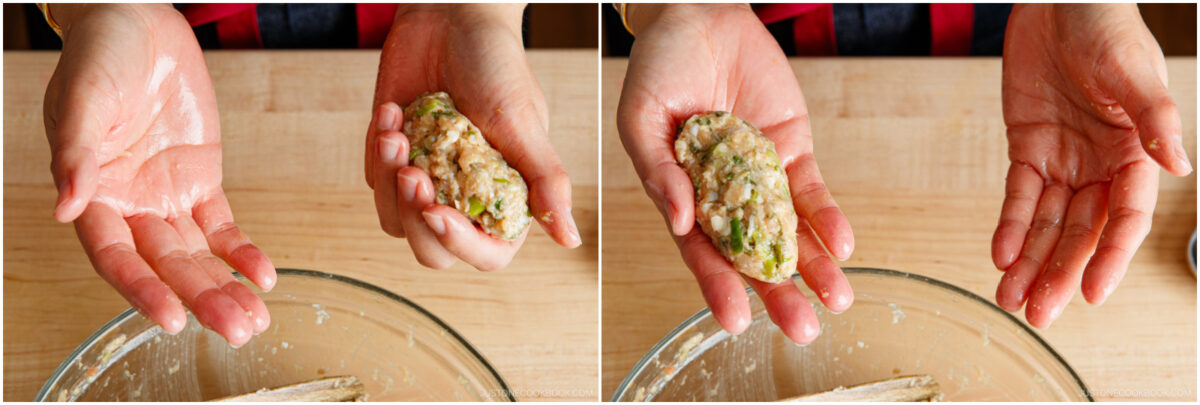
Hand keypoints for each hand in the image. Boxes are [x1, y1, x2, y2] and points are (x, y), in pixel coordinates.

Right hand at [43, 4, 274, 345]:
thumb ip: (76, 153)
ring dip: (226, 287)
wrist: (139, 24)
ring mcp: (166, 196)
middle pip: (166, 265)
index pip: (116, 256)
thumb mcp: (84, 99)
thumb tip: (65, 206)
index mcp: (92, 194)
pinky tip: (263, 276)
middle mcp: (129, 205)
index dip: (142, 289)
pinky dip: (241, 251)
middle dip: (201, 299)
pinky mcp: (200, 179)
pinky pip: (222, 225)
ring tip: (255, 319)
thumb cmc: (100, 56)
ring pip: (197, 255)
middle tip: (236, 330)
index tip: (171, 318)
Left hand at [365, 4, 580, 271]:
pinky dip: (378, 150)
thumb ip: (546, 180)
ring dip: (389, 180)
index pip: (488, 253)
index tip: (436, 213)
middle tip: (411, 172)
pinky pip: (375, 180)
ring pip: (395, 221)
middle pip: (433, 250)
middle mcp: (467, 197)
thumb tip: (570, 238)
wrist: (451, 16)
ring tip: (397, 130)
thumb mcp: (523, 122)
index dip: (460, 243)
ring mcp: (428, 181)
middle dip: (414, 216)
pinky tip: (392, 112)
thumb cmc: (495, 62)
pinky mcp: (394, 159)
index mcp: (507, 196)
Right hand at [616, 4, 853, 343]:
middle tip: (802, 329)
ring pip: (790, 232)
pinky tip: (841, 245)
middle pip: (752, 254)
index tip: (734, 319)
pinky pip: (811, 192)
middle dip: (778, 292)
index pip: (700, 251)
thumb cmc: (658, 66)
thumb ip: (657, 169)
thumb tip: (677, 219)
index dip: (717, 286)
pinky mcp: (791, 150)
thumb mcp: (640, 117)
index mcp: (678, 196)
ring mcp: (760, 175)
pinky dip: (827, 219)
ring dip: (814, 267)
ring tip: (837, 301)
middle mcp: (721, 195)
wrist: (698, 16)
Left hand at [993, 4, 1191, 327]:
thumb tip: (1177, 167)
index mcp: (1136, 153)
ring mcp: (1063, 160)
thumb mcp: (1132, 73)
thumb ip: (1154, 121)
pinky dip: (1008, 226)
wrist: (1059, 2)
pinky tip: (1000, 256)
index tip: (1094, 293)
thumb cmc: (1106, 29)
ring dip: (1030, 262)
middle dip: (1061, 273)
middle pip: (1081, 231)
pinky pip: (1018, 195)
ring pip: (1046, 223)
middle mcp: (1100, 165)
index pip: (1125, 219)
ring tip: (1012, 299)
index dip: (1110, 257)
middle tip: (1041, 313)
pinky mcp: (1028, 148)